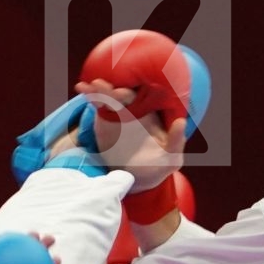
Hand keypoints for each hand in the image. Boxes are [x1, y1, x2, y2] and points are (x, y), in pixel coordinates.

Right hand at [74, 79, 188, 193]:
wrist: (138, 178)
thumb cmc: (159, 165)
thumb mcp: (171, 158)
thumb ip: (176, 141)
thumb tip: (181, 123)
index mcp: (152, 114)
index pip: (144, 98)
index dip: (134, 94)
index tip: (122, 94)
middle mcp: (135, 109)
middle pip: (122, 94)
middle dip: (112, 89)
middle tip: (101, 85)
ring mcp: (118, 113)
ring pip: (108, 96)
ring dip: (98, 89)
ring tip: (87, 85)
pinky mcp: (105, 120)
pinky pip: (97, 104)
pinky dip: (90, 95)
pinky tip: (81, 87)